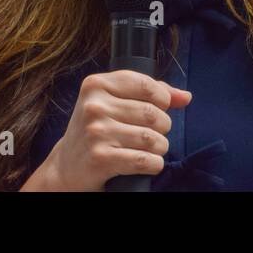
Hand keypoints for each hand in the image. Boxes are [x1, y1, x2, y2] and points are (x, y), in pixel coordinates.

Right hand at [43, 71, 191, 191]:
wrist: (66, 167)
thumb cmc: (96, 130)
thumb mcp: (113, 103)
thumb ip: (149, 94)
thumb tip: (185, 97)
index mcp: (96, 84)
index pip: (145, 84)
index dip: (162, 98)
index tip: (160, 108)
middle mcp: (94, 106)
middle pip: (152, 113)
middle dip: (162, 126)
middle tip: (155, 133)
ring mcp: (96, 132)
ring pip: (152, 138)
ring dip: (160, 147)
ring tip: (151, 148)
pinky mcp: (101, 158)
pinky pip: (145, 160)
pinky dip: (154, 164)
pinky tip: (147, 163)